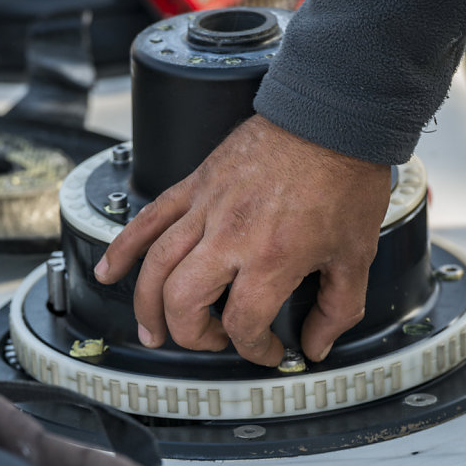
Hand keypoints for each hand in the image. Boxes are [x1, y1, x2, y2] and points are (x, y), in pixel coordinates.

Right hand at [93, 114, 390, 365]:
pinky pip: (146, 220)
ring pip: (155, 268)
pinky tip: (108, 272)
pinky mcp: (194, 185)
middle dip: (193, 336)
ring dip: (146, 307)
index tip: (267, 350)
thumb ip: (338, 309)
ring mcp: (206, 208)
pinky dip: (122, 249)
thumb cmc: (344, 177)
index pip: (243, 323)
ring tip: (152, 332)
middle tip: (210, 340)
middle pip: (184, 302)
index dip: (254, 349)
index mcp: (272, 257)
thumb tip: (316, 345)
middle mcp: (231, 236)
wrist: (331, 115)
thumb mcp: (357, 254)